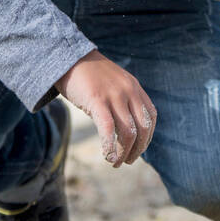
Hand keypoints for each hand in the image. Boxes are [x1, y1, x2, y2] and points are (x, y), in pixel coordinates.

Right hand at [55, 50, 156, 167]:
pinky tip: (107, 156)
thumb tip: (127, 127)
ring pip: (127, 132)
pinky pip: (108, 129)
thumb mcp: (114, 84)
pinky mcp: (97, 100)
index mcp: (134, 87)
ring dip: (123, 152)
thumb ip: (123, 99)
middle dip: (137, 149)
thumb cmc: (90, 75)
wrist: (69, 58)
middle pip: (142, 128)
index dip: (147, 137)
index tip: (138, 149)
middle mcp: (128, 91)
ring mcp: (114, 95)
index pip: (150, 117)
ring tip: (115, 162)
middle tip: (128, 161)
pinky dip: (110, 146)